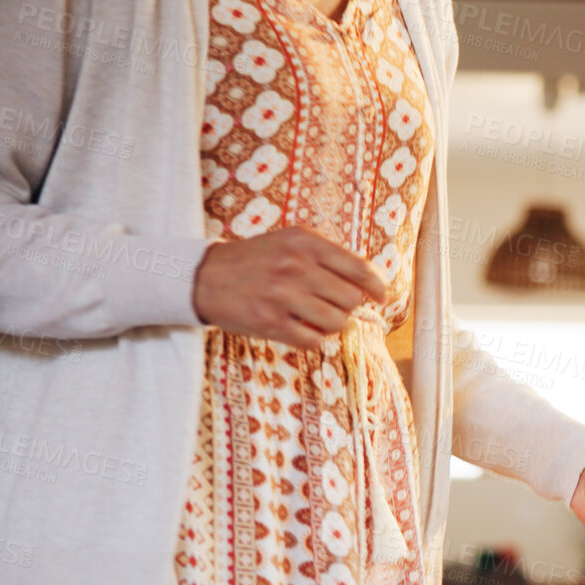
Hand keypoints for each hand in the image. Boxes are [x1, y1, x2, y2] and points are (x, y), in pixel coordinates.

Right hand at [191, 225, 386, 347]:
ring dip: (329, 325)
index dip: (377, 287)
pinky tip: (296, 328)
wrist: (203, 277)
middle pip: (351, 300)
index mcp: (305, 242)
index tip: (381, 297)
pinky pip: (313, 341)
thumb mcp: (290, 243)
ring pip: (337, 323)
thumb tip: (371, 286)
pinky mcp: (270, 322)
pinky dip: (311, 339)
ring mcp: (282, 295)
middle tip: (326, 305)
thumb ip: (328, 258)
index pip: (360, 269)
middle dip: (345, 307)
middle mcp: (295, 266)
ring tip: (311, 317)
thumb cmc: (256, 261)